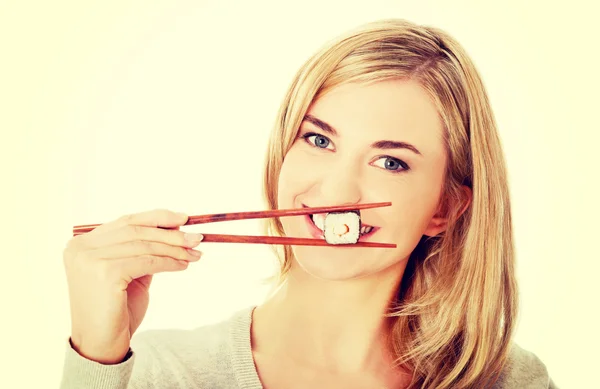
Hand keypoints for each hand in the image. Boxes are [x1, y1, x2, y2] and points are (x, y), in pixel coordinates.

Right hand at [63, 209, 202, 363]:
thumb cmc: (115, 311)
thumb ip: (142, 251)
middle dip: (171, 233)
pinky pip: (147, 261)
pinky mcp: (105, 272)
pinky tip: (182, 265)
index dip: (156, 218)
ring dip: (174, 248)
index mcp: (82, 244)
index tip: (183, 218)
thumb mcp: (128, 273)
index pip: (126, 222)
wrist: (101, 345)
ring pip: (144, 245)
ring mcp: (90, 259)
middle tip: (197, 238)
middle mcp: (81, 248)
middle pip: (136, 230)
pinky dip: (168, 262)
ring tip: (194, 254)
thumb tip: (175, 230)